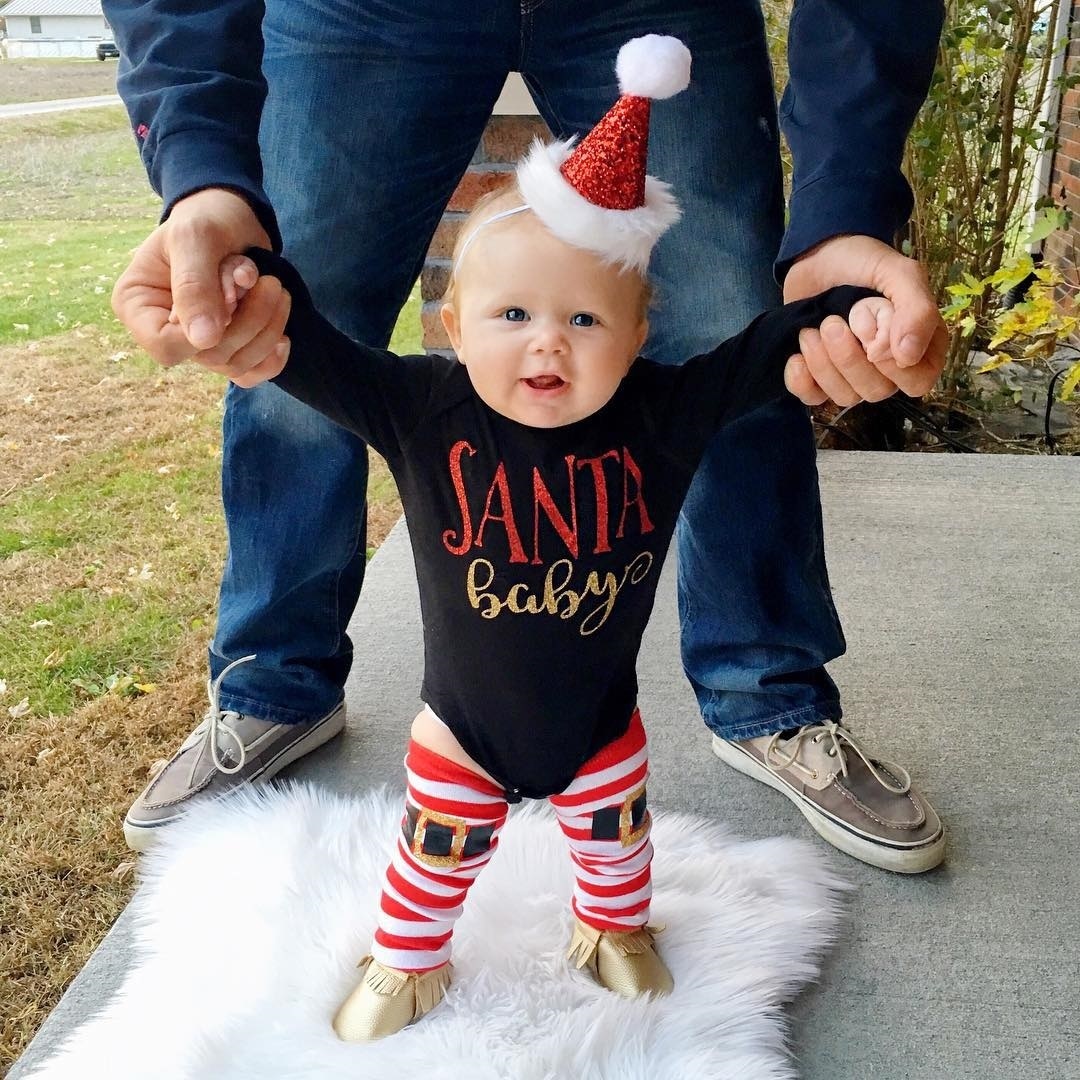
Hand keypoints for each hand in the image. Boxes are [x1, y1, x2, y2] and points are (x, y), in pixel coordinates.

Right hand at [110, 188, 289, 383]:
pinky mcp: (228, 347)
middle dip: (248, 321)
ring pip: (236, 365)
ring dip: (267, 330)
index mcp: (137, 304)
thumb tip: (203, 340)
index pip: (165, 346)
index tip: (232, 295)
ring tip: (275, 289)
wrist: (231, 218)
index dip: (204, 332)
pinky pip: (250, 373)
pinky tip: (284, 334)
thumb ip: (195, 285)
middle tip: (268, 282)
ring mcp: (198, 344)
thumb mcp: (195, 238)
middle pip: (210, 357)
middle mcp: (165, 330)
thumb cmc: (205, 218)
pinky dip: (272, 357)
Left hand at [781, 235, 946, 406]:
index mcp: (919, 344)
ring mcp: (854, 374)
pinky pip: (814, 399)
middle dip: (848, 358)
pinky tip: (796, 355)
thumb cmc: (864, 263)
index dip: (891, 365)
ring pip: (846, 397)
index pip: (917, 381)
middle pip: (877, 392)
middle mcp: (889, 366)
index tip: (869, 333)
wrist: (818, 255)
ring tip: (812, 330)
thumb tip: (907, 357)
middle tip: (831, 324)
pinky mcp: (821, 377)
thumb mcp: (899, 274)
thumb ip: (916, 310)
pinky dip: (801, 380)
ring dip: (823, 363)